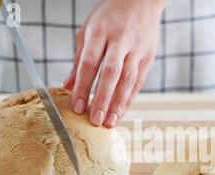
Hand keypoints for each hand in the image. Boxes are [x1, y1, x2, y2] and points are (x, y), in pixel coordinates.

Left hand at [63, 0, 164, 127]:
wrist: (140, 0)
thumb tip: (66, 87)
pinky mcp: (148, 57)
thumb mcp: (88, 31)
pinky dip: (129, 99)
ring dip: (118, 103)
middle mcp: (120, 40)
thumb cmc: (109, 17)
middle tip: (95, 120)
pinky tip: (121, 112)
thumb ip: (78, 60)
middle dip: (102, 98)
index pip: (89, 63)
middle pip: (110, 73)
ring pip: (128, 80)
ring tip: (109, 122)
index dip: (82, 87)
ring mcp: (136, 49)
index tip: (76, 107)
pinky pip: (138, 81)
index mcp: (100, 32)